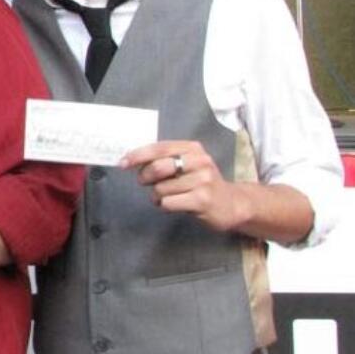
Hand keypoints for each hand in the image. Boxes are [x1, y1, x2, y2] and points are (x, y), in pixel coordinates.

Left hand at [121, 140, 250, 232]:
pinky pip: (168, 202)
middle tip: (146, 182)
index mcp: (193, 148)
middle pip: (157, 168)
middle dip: (145, 177)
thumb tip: (131, 159)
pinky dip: (164, 205)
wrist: (232, 204)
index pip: (159, 148)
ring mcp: (203, 181)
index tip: (122, 163)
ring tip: (170, 196)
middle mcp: (200, 161)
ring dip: (157, 195)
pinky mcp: (202, 200)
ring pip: (161, 188)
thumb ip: (164, 159)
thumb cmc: (201, 183)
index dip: (137, 155)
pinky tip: (176, 204)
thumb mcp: (187, 164)